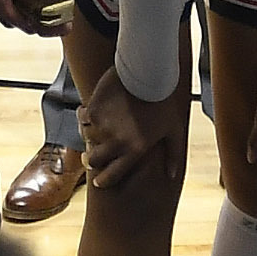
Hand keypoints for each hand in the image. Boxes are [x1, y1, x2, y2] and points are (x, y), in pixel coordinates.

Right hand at [76, 58, 187, 187]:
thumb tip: (171, 175)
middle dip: (90, 161)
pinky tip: (89, 111)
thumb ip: (173, 155)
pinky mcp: (93, 110)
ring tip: (93, 129)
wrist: (148, 74)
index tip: (98, 181)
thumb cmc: (163, 103)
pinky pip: (82, 118)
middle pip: (93, 160)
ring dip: (88, 135)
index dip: (103, 180)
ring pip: (86, 138)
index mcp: (135, 150)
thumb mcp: (173, 130)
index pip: (113, 174)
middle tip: (90, 158)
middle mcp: (116, 142)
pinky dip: (84, 115)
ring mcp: (103, 126)